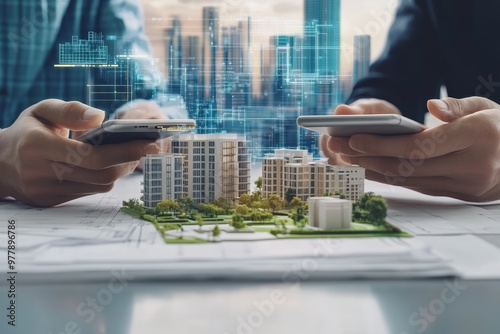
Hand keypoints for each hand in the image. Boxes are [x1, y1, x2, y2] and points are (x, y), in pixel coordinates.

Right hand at [0, 99, 158, 206]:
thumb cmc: (27, 131)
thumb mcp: (42, 110)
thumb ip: (71, 110)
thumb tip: (101, 116)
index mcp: (36, 146)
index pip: (89, 155)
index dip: (123, 150)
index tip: (149, 142)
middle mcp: (39, 173)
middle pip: (99, 174)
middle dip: (129, 161)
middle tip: (149, 147)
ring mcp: (45, 192)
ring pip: (98, 186)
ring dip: (121, 170)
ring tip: (135, 154)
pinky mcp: (52, 202)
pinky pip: (90, 191)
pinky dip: (106, 178)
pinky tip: (116, 164)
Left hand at [331, 96, 499, 201]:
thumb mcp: (486, 107)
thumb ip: (457, 105)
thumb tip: (430, 106)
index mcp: (478, 138)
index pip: (421, 145)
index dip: (383, 143)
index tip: (354, 138)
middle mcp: (472, 166)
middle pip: (407, 165)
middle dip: (368, 156)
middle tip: (338, 146)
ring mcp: (465, 186)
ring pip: (409, 180)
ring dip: (374, 169)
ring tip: (347, 158)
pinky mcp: (458, 195)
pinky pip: (417, 186)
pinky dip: (391, 178)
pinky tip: (371, 169)